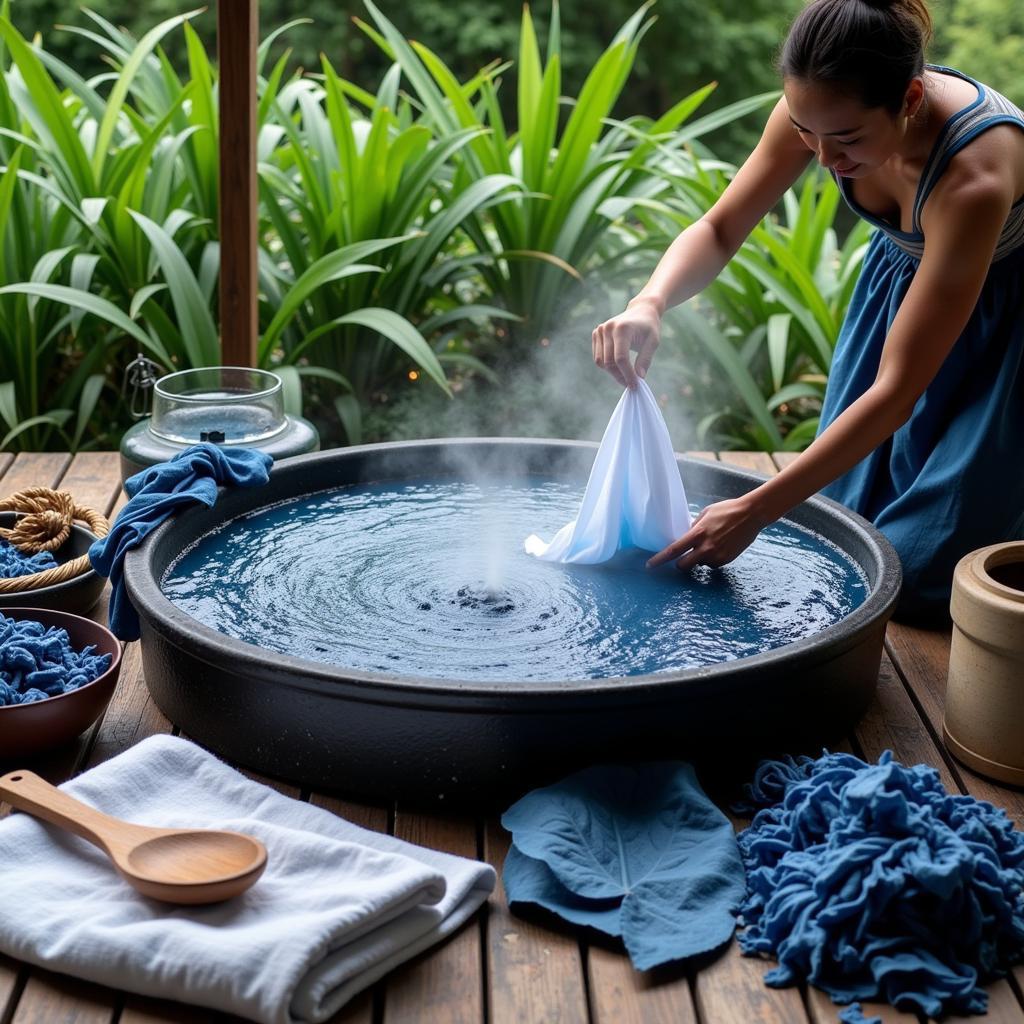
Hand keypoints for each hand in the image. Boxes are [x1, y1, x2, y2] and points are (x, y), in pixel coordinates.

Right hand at [591, 298, 660, 387]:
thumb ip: (645, 359)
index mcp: (622, 328)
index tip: (635, 385)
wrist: (641, 310)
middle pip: (609, 361)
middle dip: (620, 376)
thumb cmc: (649, 327)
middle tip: (631, 384)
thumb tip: (639, 377)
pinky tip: (619, 367)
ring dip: (613, 372)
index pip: (621, 358)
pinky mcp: (596, 334)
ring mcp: (599, 330)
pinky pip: (598, 357)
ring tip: (626, 376)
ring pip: (601, 361)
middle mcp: (607, 328)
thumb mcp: (653, 342)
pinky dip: (607, 365)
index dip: (627, 374)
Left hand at [646, 496, 764, 570]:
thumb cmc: (727, 510)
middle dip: (680, 564)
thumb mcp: (705, 514)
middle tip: (682, 558)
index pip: (673, 550)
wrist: (752, 514)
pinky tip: (721, 545)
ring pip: (700, 564)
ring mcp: (717, 556)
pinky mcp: (727, 560)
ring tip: (713, 542)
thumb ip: (694, 528)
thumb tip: (685, 538)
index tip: (649, 566)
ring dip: (701, 558)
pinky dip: (713, 558)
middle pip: (683, 566)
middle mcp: (706, 547)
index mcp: (698, 533)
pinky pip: (713, 564)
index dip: (659, 559)